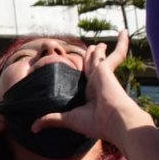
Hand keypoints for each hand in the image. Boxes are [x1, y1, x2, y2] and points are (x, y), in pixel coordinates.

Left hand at [32, 31, 152, 143]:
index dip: (82, 75)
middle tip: (91, 50)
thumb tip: (33, 128)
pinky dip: (122, 43)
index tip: (79, 71)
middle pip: (92, 67)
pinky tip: (124, 31)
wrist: (115, 122)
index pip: (84, 81)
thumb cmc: (95, 123)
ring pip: (101, 58)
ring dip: (100, 50)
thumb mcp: (68, 119)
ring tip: (101, 44)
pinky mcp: (108, 69)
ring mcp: (103, 75)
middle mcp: (97, 84)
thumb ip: (51, 119)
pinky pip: (117, 53)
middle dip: (91, 58)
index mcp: (90, 94)